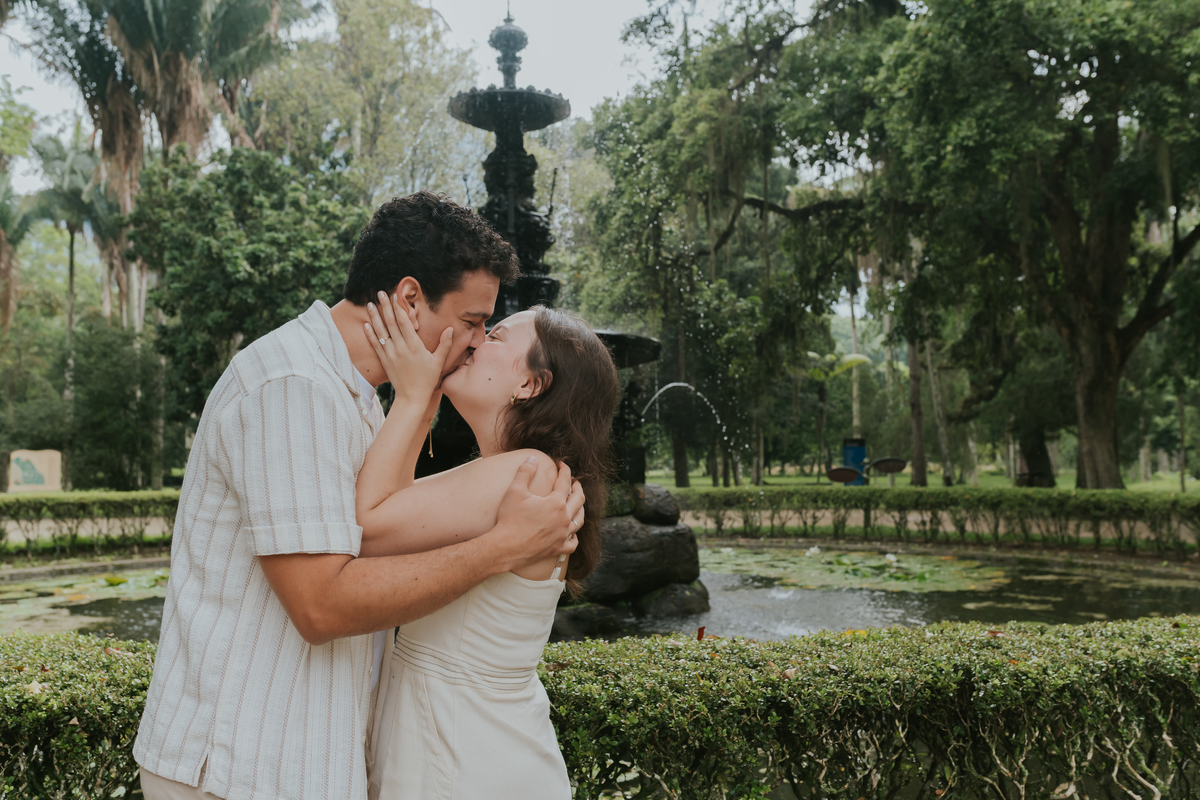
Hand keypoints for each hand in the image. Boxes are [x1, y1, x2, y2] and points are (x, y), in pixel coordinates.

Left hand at [365, 291, 452, 407]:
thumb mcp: (438, 362)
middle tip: (380, 292)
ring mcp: (390, 354)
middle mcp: (400, 348)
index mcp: (414, 346)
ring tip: (370, 304)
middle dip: (385, 306)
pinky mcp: (384, 361)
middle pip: (391, 322)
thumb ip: (444, 344)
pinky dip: (370, 334)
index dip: (399, 307)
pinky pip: (375, 344)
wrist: (412, 397)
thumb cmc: (427, 379)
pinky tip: (366, 324)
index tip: (395, 296)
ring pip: (381, 331)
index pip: (404, 322)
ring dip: (375, 317)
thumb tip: (451, 329)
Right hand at [492, 457, 585, 569]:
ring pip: (579, 520)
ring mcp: (562, 535)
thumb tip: (532, 459)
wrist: (505, 547)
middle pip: (579, 499)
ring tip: (576, 503)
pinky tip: (571, 533)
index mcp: (556, 503)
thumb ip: (525, 472)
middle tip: (574, 482)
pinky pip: (572, 544)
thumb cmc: (509, 519)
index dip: (565, 470)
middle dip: (577, 487)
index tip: (561, 464)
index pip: (565, 482)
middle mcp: (564, 519)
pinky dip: (574, 537)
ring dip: (579, 509)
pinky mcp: (557, 549)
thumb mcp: (515, 491)